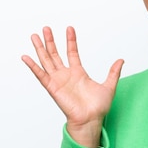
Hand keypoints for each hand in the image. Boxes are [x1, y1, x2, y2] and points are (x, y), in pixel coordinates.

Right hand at [21, 26, 123, 147]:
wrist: (91, 119)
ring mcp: (58, 81)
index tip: (69, 28)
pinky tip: (26, 57)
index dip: (70, 41)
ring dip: (40, 48)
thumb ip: (113, 72)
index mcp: (78, 73)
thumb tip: (121, 60)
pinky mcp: (52, 88)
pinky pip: (40, 75)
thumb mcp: (109, 86)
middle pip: (55, 54)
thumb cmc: (98, 107)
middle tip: (46, 28)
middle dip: (50, 41)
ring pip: (46, 61)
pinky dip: (32, 66)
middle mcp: (66, 75)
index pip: (72, 53)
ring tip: (34, 36)